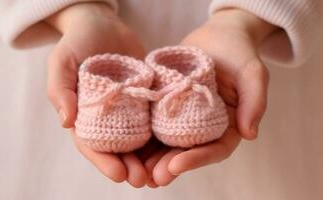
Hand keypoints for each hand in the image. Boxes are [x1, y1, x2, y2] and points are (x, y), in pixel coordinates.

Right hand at [45, 3, 147, 186]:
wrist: (102, 25)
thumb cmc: (77, 43)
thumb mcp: (62, 61)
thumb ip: (60, 90)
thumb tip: (66, 123)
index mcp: (84, 116)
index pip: (92, 145)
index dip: (104, 161)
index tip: (118, 174)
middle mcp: (107, 118)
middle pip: (118, 149)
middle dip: (130, 167)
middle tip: (144, 180)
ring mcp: (128, 111)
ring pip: (138, 141)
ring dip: (149, 159)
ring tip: (163, 174)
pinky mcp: (146, 100)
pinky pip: (155, 120)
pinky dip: (164, 136)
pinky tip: (176, 148)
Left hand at [143, 9, 277, 186]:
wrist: (217, 36)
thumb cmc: (238, 53)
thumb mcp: (252, 73)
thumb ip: (255, 101)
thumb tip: (250, 135)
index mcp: (227, 125)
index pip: (215, 149)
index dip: (197, 159)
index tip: (176, 165)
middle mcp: (204, 127)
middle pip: (188, 152)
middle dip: (170, 165)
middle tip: (153, 177)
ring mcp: (184, 118)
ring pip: (168, 143)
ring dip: (153, 159)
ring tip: (138, 170)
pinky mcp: (167, 106)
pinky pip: (155, 123)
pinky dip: (144, 137)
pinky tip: (129, 147)